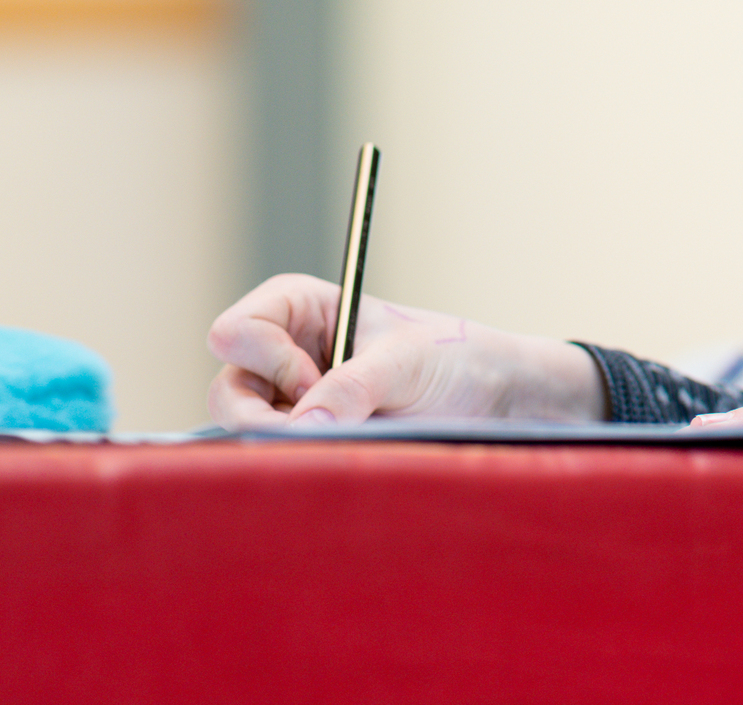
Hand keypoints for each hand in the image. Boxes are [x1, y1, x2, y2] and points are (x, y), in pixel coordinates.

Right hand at [205, 273, 605, 428]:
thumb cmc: (450, 358)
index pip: (236, 332)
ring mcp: (286, 399)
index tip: (318, 379)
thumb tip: (302, 427)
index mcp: (297, 307)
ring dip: (286, 445)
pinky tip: (337, 457)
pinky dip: (299, 462)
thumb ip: (355, 386)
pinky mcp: (304, 437)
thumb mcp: (406, 363)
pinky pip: (275, 457)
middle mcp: (281, 352)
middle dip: (267, 416)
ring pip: (243, 432)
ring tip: (344, 440)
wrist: (486, 396)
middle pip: (228, 390)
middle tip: (324, 426)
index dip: (272, 362)